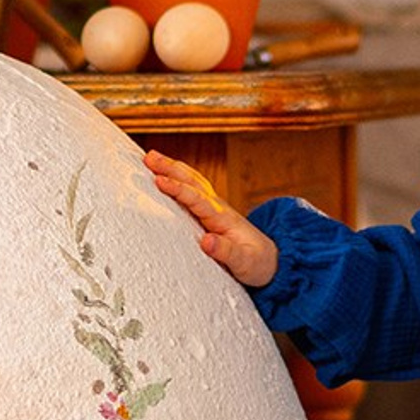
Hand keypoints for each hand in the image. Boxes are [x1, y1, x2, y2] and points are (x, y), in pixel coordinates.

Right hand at [143, 149, 277, 288]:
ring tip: (152, 157)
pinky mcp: (210, 213)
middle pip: (193, 182)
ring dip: (173, 168)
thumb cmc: (256, 263)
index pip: (197, 200)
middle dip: (171, 169)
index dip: (178, 190)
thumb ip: (226, 252)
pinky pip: (192, 190)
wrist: (270, 261)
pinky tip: (168, 173)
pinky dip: (179, 178)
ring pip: (193, 182)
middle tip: (149, 156)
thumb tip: (206, 241)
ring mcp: (214, 209)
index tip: (160, 180)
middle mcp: (218, 209)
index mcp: (223, 219)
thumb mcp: (244, 262)